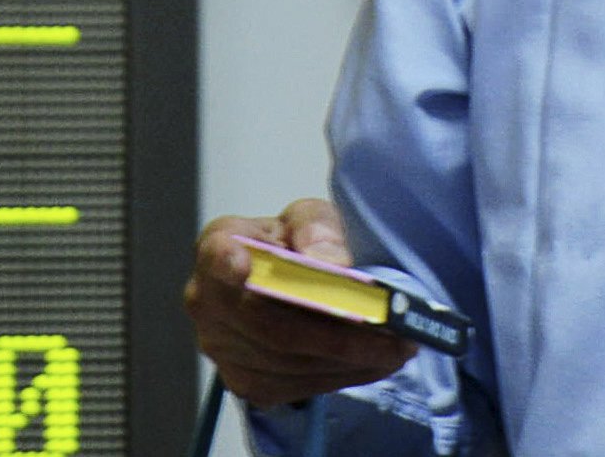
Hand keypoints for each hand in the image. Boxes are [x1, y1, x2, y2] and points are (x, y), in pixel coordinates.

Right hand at [185, 198, 417, 410]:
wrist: (286, 281)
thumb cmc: (294, 245)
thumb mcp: (311, 218)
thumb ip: (318, 229)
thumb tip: (331, 264)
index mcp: (221, 244)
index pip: (217, 254)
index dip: (228, 264)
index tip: (244, 266)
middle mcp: (208, 300)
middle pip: (271, 326)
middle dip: (337, 335)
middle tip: (392, 335)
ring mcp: (221, 348)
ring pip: (288, 363)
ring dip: (349, 362)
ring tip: (396, 350)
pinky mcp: (244, 382)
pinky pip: (295, 386)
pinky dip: (340, 377)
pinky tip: (373, 364)